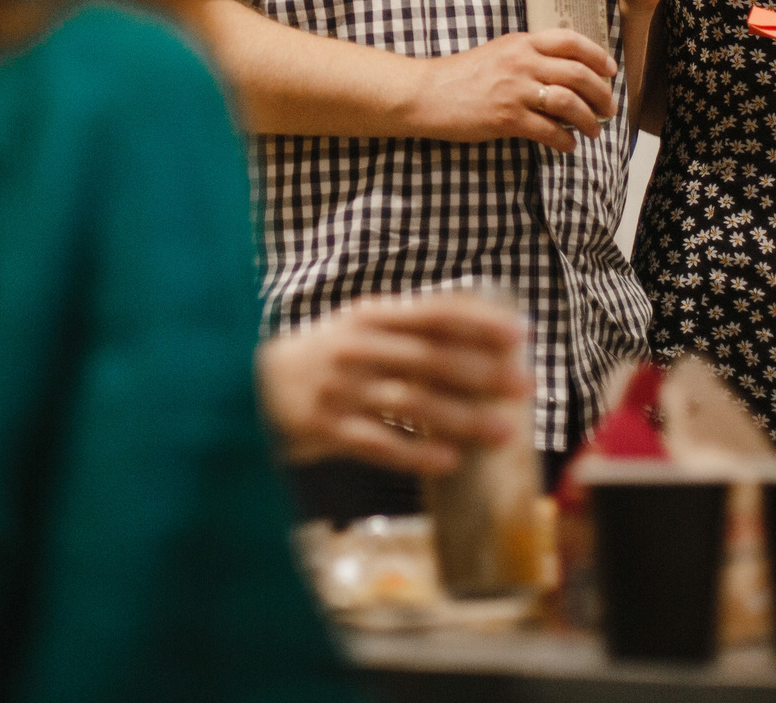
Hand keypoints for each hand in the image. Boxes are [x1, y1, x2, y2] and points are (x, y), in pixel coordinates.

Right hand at [257, 294, 530, 474]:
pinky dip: (418, 453)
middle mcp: (357, 348)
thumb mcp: (360, 327)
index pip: (433, 314)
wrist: (251, 385)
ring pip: (413, 404)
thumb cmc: (325, 355)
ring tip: (503, 432)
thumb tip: (481, 331)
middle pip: (430, 359)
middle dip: (483, 373)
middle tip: (524, 387)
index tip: (519, 335)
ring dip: (463, 418)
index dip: (479, 323)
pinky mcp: (329, 430)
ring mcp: (342, 390)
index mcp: (370, 316)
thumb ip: (409, 327)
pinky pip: (381, 444)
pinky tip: (450, 461)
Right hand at [409, 30, 615, 153]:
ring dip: (589, 120)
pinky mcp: (507, 118)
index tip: (610, 71)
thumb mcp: (498, 52)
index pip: (571, 41)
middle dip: (601, 94)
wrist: (427, 93)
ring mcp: (515, 90)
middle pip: (578, 74)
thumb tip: (564, 75)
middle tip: (608, 109)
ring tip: (594, 131)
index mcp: (522, 43)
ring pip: (569, 103)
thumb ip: (529, 56)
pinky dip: (565, 141)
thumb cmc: (461, 75)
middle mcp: (522, 62)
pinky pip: (548, 131)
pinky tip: (568, 146)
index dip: (598, 56)